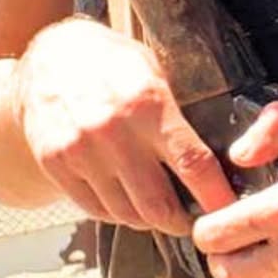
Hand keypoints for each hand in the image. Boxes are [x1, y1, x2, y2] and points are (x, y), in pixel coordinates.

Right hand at [14, 15, 234, 232]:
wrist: (48, 55)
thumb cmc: (110, 61)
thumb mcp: (153, 70)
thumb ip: (177, 112)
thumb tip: (216, 155)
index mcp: (148, 104)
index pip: (192, 163)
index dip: (214, 196)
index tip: (228, 211)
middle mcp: (113, 132)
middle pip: (158, 204)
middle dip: (181, 221)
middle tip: (191, 220)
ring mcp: (80, 151)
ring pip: (125, 214)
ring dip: (148, 221)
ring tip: (158, 211)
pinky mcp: (55, 164)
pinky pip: (94, 209)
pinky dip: (116, 214)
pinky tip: (126, 202)